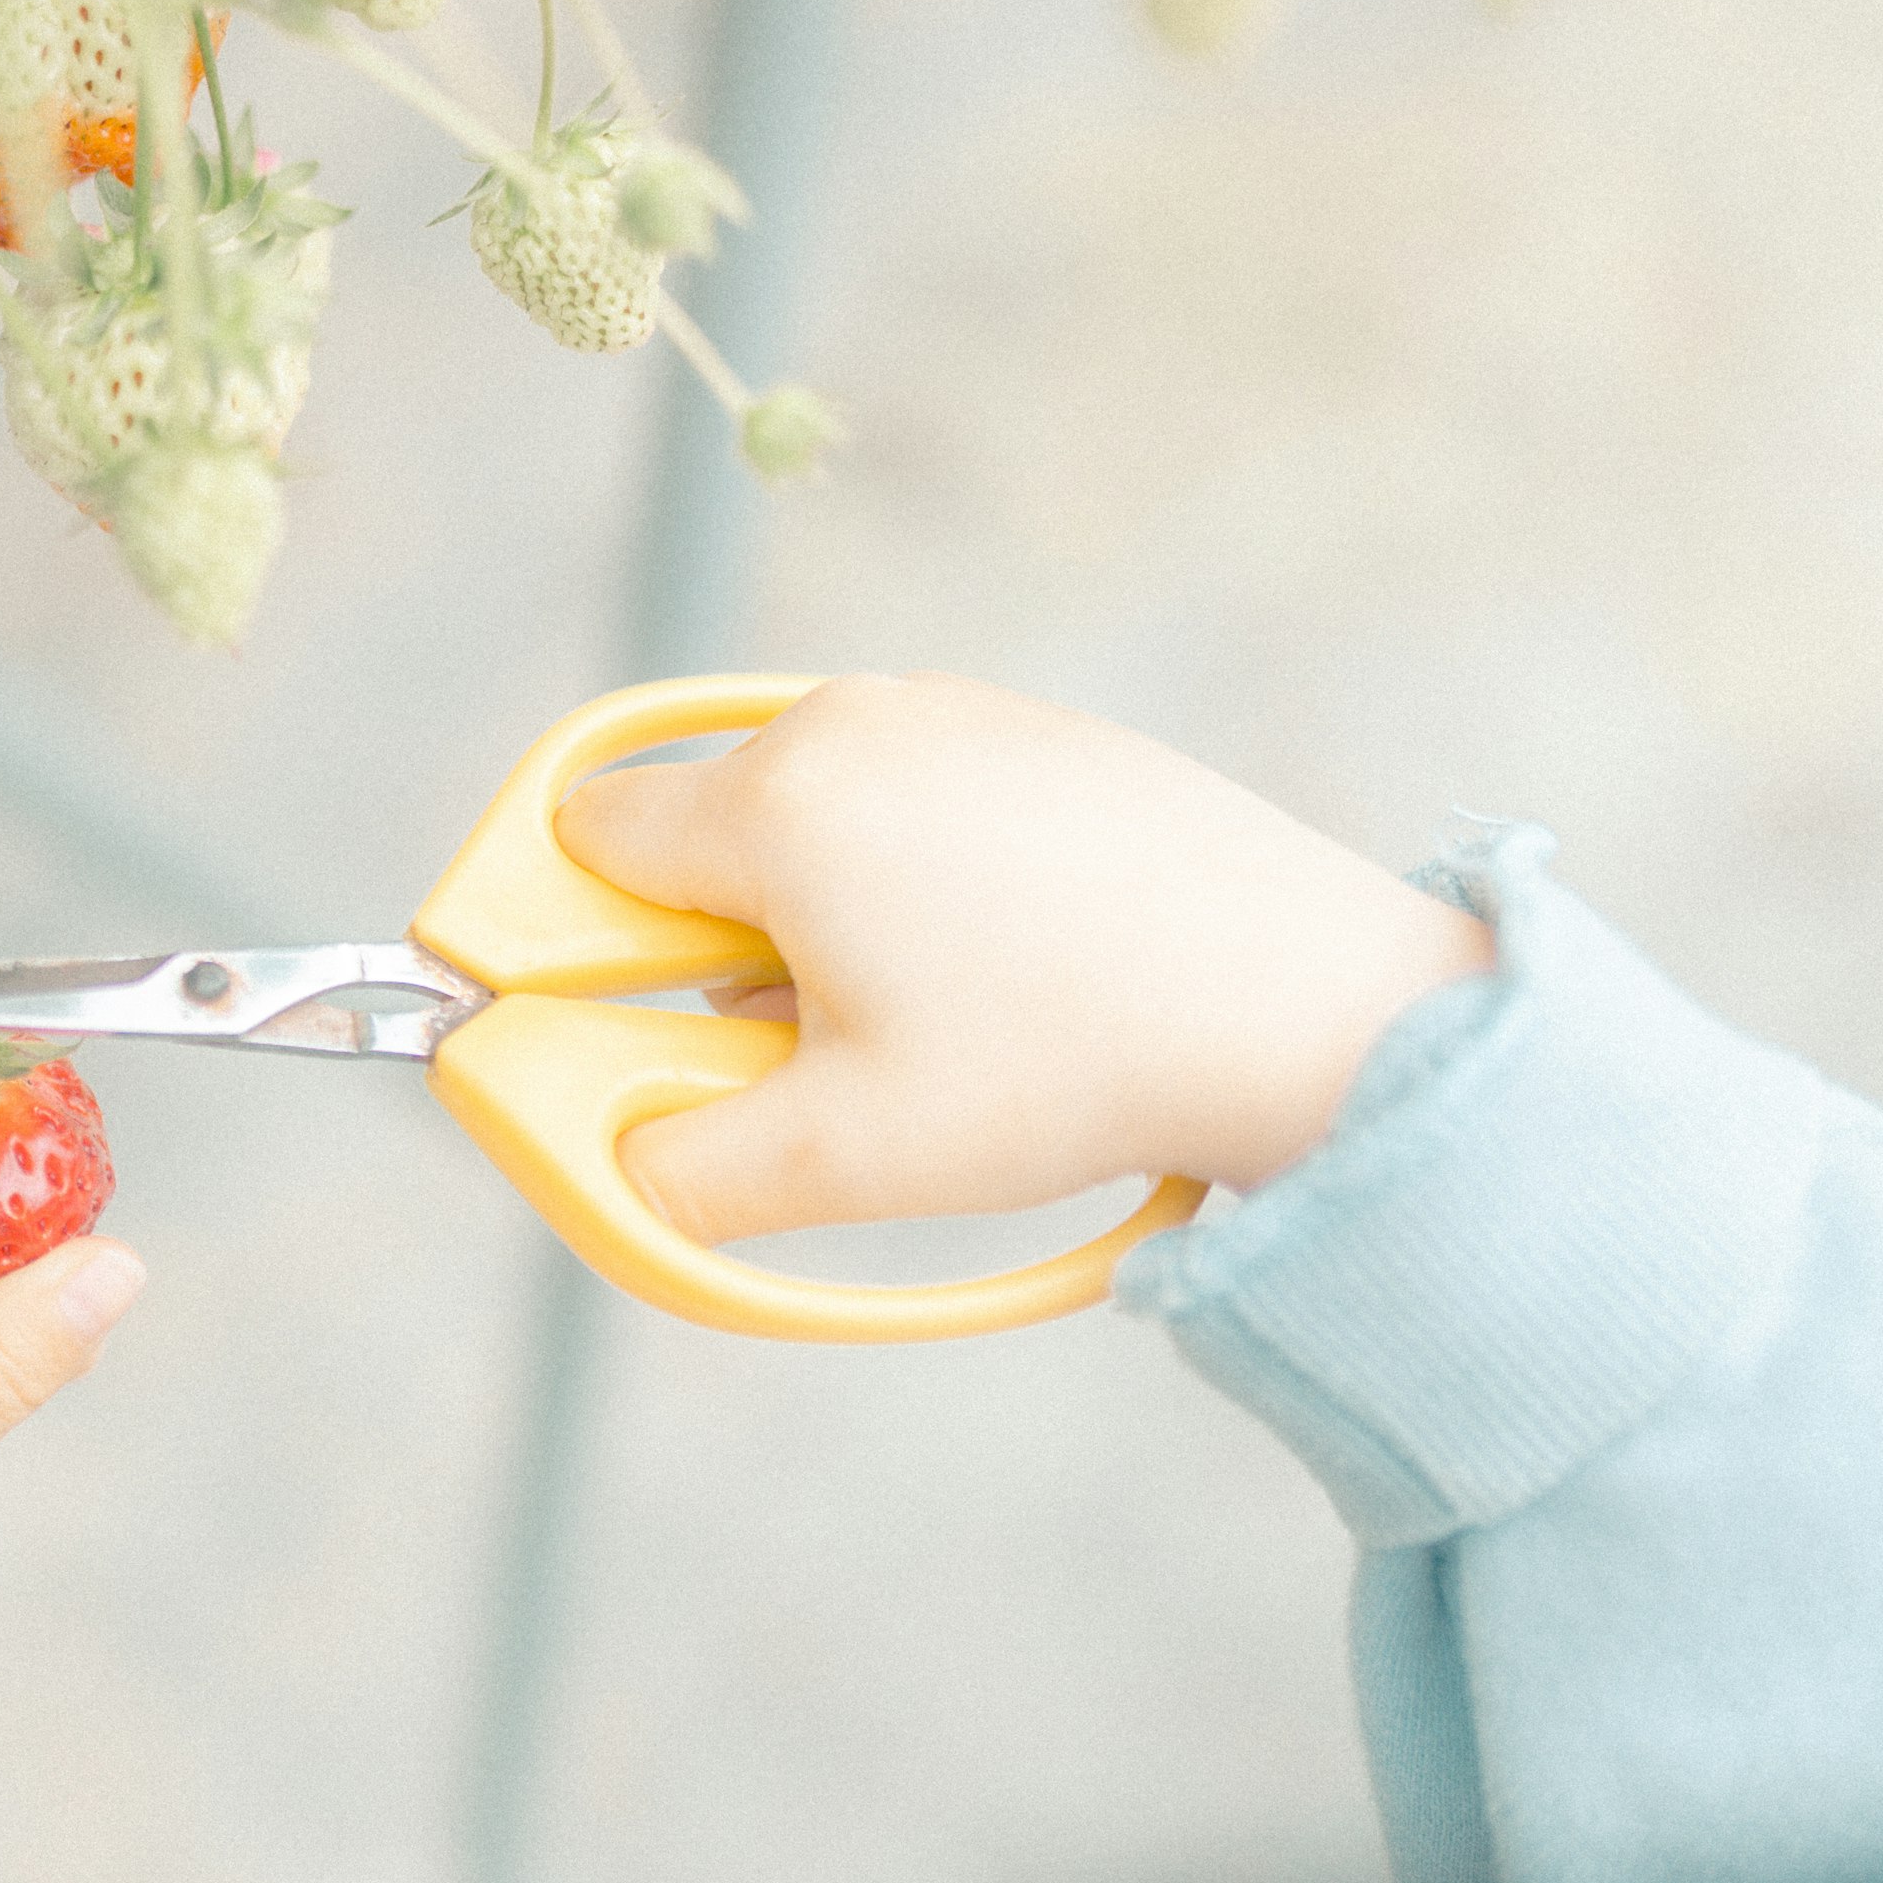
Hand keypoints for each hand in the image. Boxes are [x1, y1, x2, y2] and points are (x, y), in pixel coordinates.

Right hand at [555, 673, 1492, 1243]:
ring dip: (810, 924)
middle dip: (709, 950)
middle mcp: (851, 719)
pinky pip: (903, 802)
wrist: (1304, 1006)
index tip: (628, 1021)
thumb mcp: (841, 1156)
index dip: (578, 943)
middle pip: (693, 831)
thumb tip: (603, 1165)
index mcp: (778, 800)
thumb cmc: (1068, 1067)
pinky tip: (996, 973)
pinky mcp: (1032, 733)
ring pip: (803, 821)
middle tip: (805, 1050)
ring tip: (922, 1023)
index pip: (585, 841)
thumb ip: (672, 1170)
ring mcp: (951, 712)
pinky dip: (906, 887)